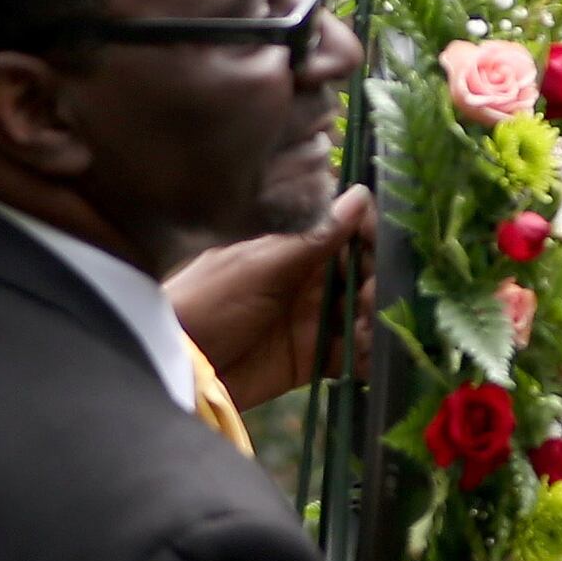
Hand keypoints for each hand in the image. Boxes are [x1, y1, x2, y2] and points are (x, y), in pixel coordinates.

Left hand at [165, 187, 373, 411]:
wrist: (178, 367)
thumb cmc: (209, 303)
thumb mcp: (261, 266)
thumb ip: (313, 237)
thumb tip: (362, 194)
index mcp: (296, 248)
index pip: (349, 232)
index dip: (372, 236)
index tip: (383, 246)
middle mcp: (310, 280)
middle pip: (365, 273)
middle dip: (377, 282)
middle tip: (369, 296)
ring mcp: (312, 319)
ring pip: (363, 313)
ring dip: (375, 319)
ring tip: (364, 327)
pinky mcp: (311, 359)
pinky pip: (351, 354)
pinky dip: (367, 355)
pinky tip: (372, 356)